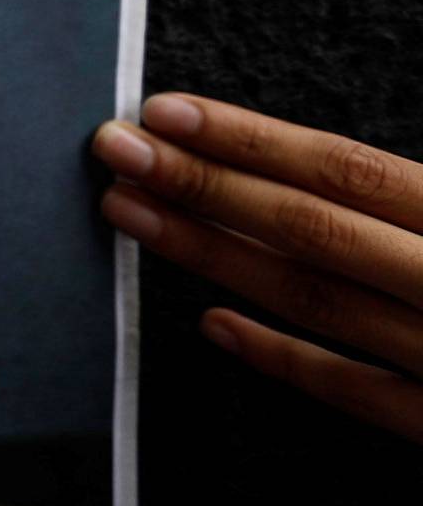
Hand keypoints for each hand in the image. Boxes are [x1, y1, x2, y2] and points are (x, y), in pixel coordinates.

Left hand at [96, 94, 422, 439]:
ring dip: (213, 253)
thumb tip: (324, 157)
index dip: (250, 137)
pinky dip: (281, 354)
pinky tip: (211, 323)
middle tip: (112, 149)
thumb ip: (417, 198)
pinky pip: (354, 393)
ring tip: (129, 212)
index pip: (344, 168)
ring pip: (315, 300)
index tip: (162, 112)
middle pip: (311, 226)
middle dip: (202, 183)